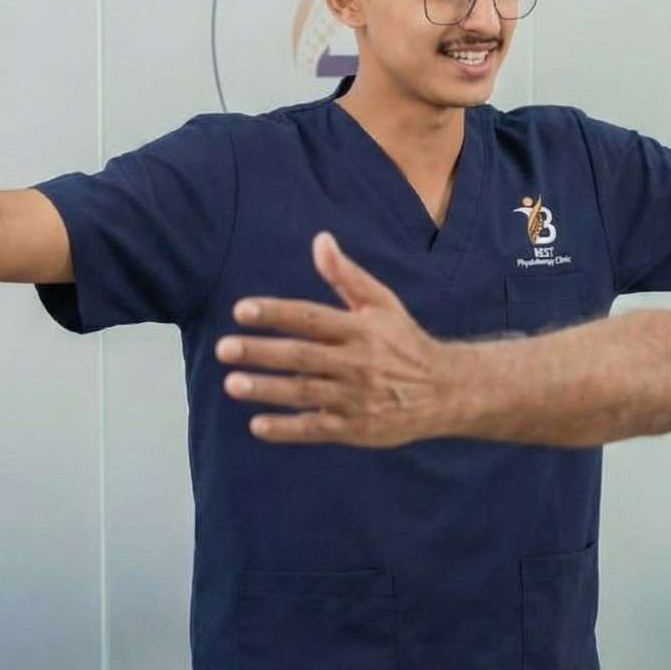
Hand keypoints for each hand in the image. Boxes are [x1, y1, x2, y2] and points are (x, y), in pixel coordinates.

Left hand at [217, 233, 447, 446]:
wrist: (446, 391)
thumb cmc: (404, 342)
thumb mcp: (382, 304)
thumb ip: (346, 275)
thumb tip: (320, 240)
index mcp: (361, 329)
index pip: (311, 318)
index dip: (276, 313)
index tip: (242, 310)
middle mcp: (357, 362)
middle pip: (302, 356)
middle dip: (261, 352)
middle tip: (224, 348)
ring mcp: (356, 398)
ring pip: (304, 392)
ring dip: (267, 389)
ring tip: (233, 384)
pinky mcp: (356, 428)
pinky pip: (316, 429)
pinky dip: (287, 429)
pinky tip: (256, 426)